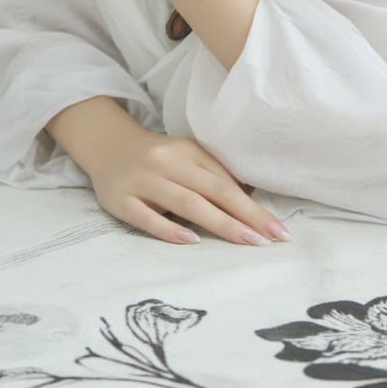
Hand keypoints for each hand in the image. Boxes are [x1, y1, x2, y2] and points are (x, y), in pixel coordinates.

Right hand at [88, 127, 291, 245]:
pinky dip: (169, 229)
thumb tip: (250, 203)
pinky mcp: (120, 200)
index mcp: (186, 151)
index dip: (252, 207)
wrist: (108, 146)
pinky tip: (191, 240)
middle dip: (243, 216)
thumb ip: (213, 175)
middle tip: (269, 239)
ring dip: (218, 223)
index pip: (224, 182)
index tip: (278, 230)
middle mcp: (165, 162)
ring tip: (246, 241)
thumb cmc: (157, 158)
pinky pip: (147, 217)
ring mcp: (141, 181)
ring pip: (184, 202)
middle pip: (210, 191)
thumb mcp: (186, 156)